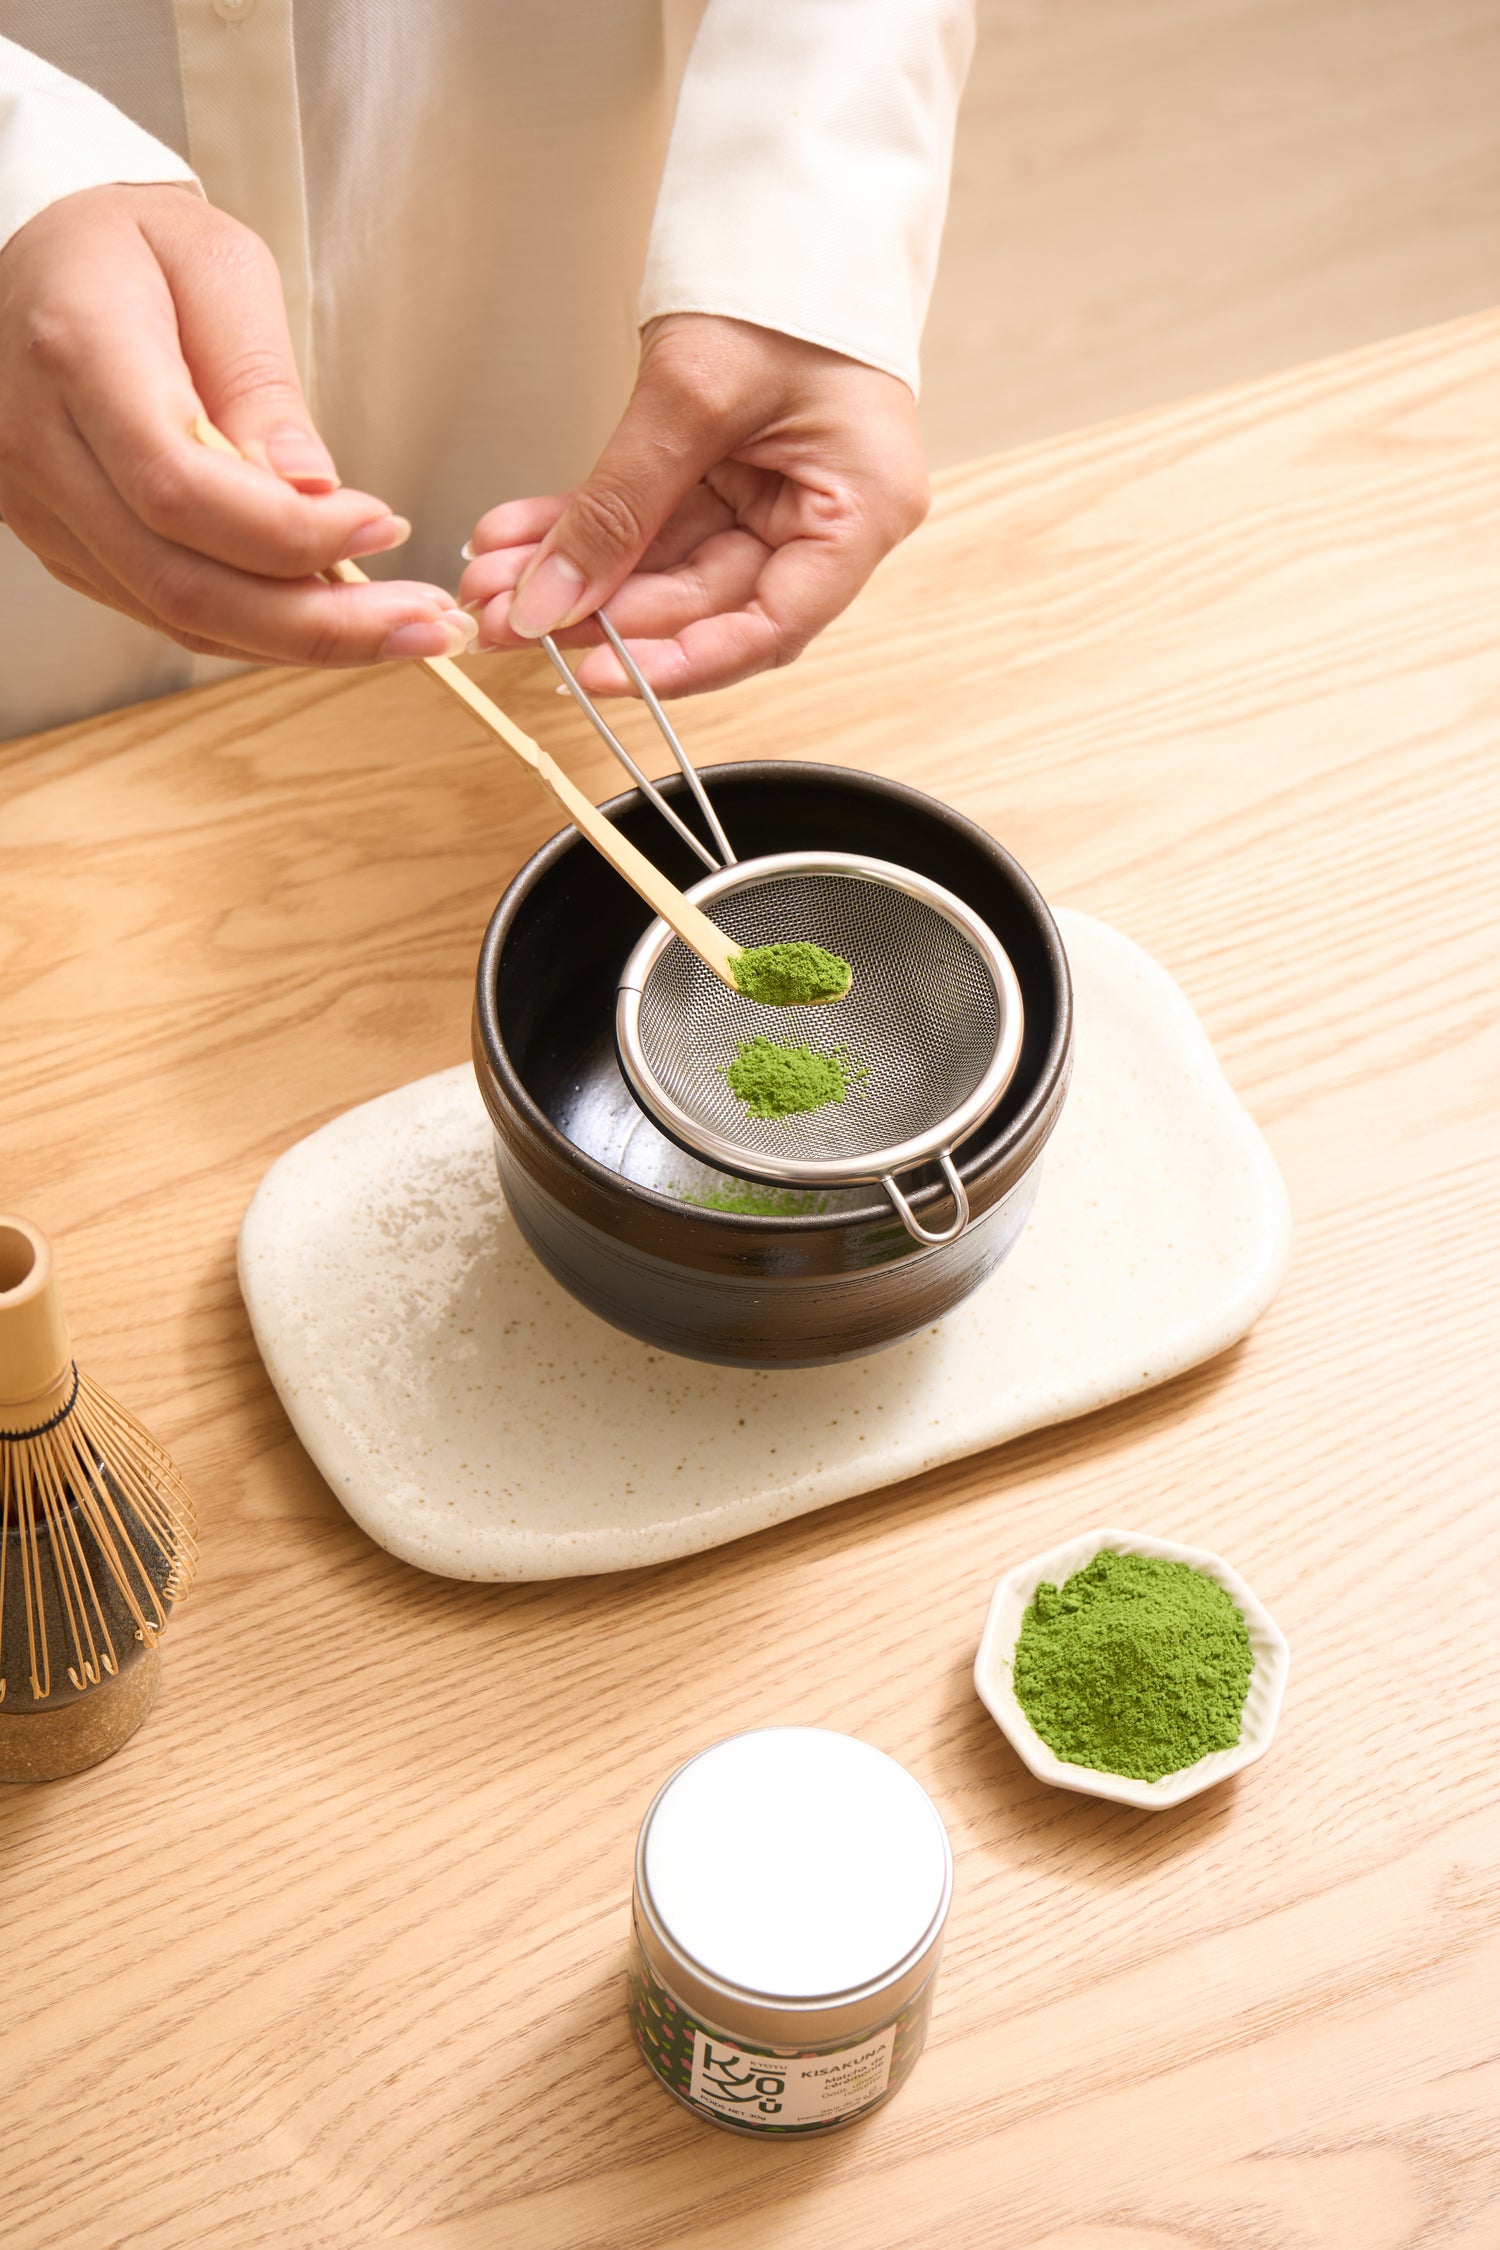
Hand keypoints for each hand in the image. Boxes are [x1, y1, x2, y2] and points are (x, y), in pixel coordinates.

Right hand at [0, 185, 473, 664]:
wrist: (36, 260)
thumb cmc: (129, 249)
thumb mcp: (217, 270)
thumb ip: (261, 382)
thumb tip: (311, 487)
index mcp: (77, 356)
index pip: (181, 487)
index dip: (289, 532)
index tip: (381, 524)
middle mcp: (41, 449)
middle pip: (182, 582)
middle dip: (317, 621)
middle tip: (422, 624)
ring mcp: (44, 509)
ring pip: (178, 616)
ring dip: (301, 639)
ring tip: (402, 630)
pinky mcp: (66, 544)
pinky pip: (169, 613)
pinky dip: (261, 628)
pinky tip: (332, 614)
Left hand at [459, 315, 928, 697]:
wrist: (789, 193)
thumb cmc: (788, 275)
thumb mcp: (694, 394)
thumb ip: (619, 507)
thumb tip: (548, 600)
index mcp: (859, 511)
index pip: (769, 628)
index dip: (682, 662)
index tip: (600, 673)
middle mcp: (820, 517)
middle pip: (703, 602)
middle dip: (598, 611)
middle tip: (509, 618)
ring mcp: (770, 498)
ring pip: (660, 568)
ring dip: (574, 574)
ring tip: (494, 580)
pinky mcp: (723, 475)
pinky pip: (644, 520)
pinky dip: (580, 530)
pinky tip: (517, 538)